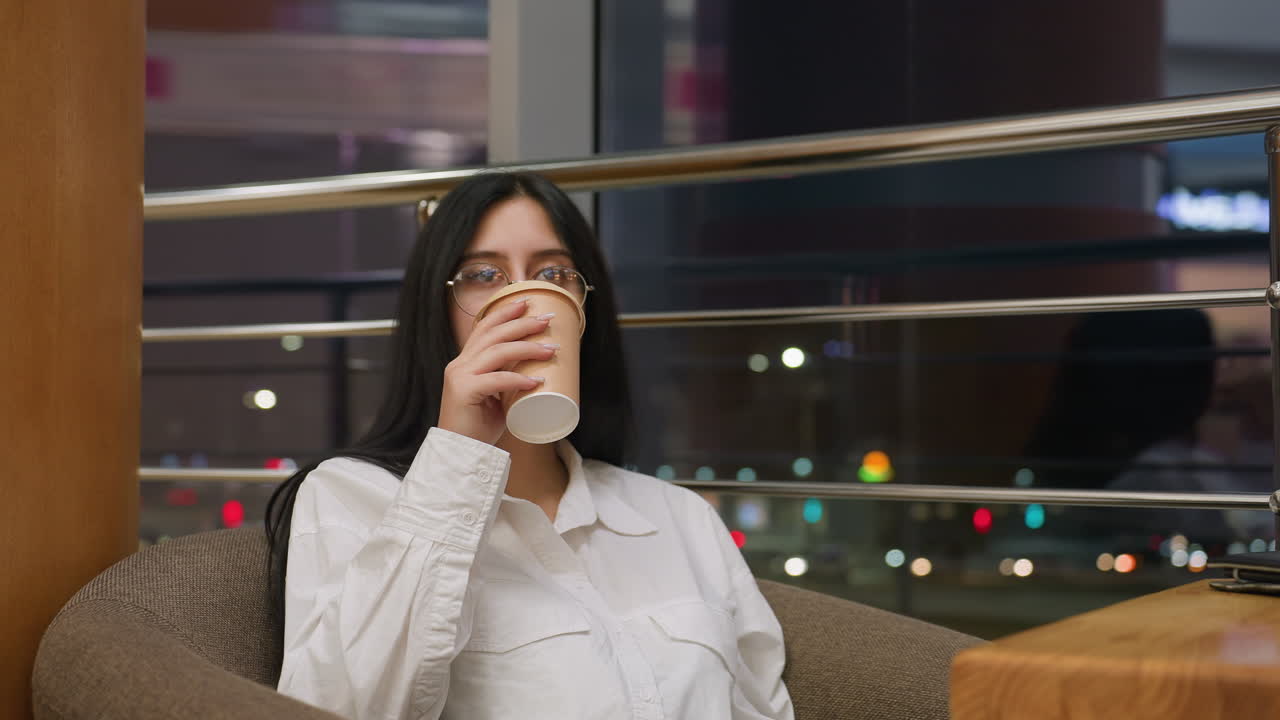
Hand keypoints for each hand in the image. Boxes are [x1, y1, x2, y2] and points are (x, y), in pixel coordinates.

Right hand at [437, 299, 556, 444]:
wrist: (459, 455)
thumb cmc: (479, 429)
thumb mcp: (496, 398)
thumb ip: (508, 383)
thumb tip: (539, 375)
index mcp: (465, 363)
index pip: (483, 328)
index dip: (504, 312)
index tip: (526, 302)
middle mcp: (460, 365)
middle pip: (493, 334)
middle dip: (522, 323)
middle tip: (546, 320)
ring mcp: (460, 377)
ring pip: (496, 352)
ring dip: (526, 347)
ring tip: (551, 349)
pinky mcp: (463, 392)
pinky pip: (496, 380)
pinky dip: (518, 379)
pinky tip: (536, 382)